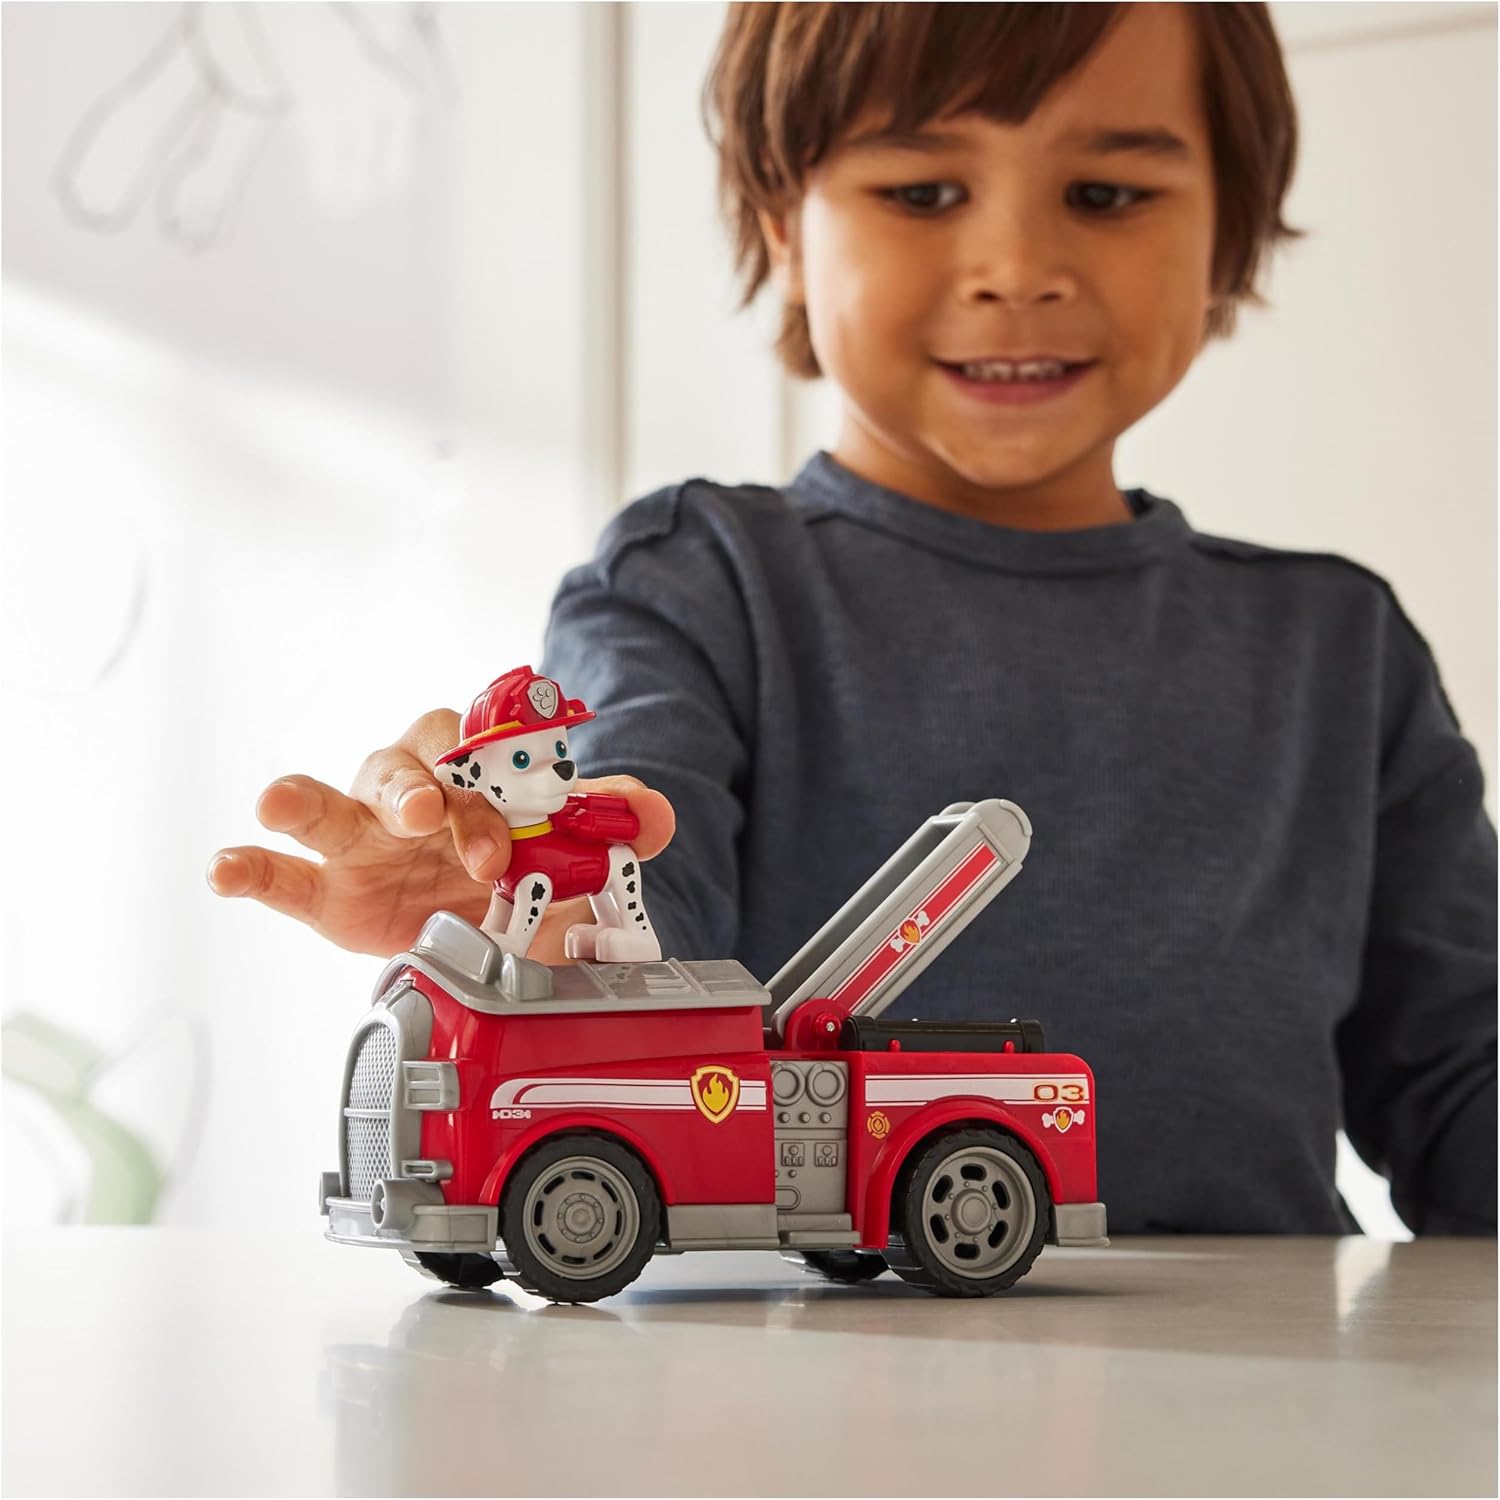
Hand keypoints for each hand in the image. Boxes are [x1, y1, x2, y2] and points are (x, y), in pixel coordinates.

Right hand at [207, 708, 674, 959]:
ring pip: (329, 805)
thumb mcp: (572, 849)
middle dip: (416, 793)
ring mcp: (363, 841)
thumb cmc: (521, 867)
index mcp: (472, 771)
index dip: (489, 785)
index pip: (475, 753)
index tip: (512, 835)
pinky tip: (224, 866)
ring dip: (307, 799)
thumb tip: (654, 814)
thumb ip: (614, 821)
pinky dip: (251, 868)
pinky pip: (282, 875)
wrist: (490, 926)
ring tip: (278, 799)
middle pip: (401, 769)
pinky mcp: (328, 892)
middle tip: (428, 821)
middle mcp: (410, 792)